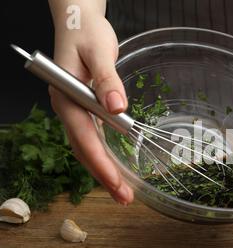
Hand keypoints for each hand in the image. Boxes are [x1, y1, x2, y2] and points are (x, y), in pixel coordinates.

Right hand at [49, 15, 133, 204]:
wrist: (79, 21)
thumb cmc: (85, 32)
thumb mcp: (98, 51)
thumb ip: (107, 79)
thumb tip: (117, 108)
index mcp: (66, 98)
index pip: (84, 138)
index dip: (100, 163)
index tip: (117, 184)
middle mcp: (69, 109)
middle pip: (84, 150)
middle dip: (104, 177)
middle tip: (125, 199)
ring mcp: (76, 111)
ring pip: (88, 148)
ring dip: (105, 171)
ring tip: (123, 193)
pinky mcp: (86, 109)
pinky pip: (94, 138)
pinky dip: (105, 156)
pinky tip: (116, 169)